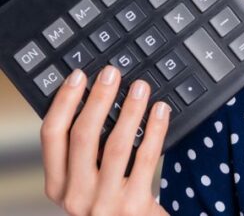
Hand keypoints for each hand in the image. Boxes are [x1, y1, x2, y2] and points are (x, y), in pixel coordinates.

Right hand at [41, 65, 170, 215]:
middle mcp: (76, 196)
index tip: (78, 77)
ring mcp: (103, 203)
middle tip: (112, 73)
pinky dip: (155, 129)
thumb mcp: (89, 182)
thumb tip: (100, 97)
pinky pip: (145, 158)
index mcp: (58, 186)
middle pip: (82, 136)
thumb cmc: (112, 202)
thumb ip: (87, 152)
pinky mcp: (133, 206)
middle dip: (98, 99)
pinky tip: (161, 110)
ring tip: (140, 87)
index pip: (52, 136)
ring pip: (115, 145)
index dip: (64, 102)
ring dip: (130, 110)